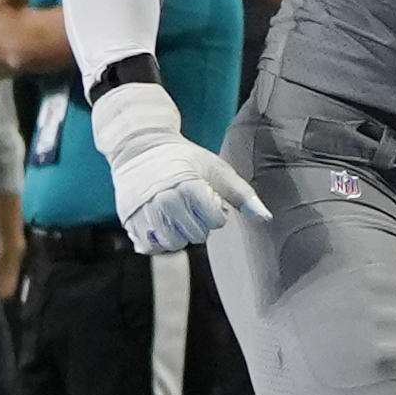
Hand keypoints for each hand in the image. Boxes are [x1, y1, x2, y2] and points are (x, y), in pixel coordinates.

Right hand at [92, 84, 268, 252]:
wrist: (139, 148)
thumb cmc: (184, 158)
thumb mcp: (217, 169)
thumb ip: (242, 194)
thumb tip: (265, 217)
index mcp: (189, 187)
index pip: (216, 221)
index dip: (217, 210)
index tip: (207, 196)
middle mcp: (164, 202)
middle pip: (196, 235)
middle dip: (199, 223)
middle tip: (191, 203)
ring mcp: (144, 213)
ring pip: (174, 244)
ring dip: (180, 234)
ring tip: (177, 214)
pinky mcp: (129, 221)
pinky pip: (151, 246)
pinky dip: (159, 241)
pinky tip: (162, 223)